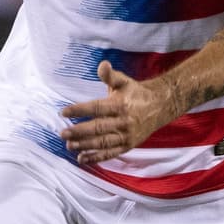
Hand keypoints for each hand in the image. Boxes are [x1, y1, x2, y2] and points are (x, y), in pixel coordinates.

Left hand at [58, 60, 180, 165]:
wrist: (160, 107)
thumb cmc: (136, 93)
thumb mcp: (124, 81)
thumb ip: (111, 75)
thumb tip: (102, 64)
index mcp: (120, 105)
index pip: (96, 108)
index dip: (80, 110)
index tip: (64, 112)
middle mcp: (123, 122)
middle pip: (98, 128)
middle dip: (79, 131)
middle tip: (63, 133)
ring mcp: (126, 136)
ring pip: (103, 143)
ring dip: (85, 146)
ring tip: (69, 146)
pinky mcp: (128, 145)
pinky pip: (110, 153)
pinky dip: (96, 158)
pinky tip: (82, 159)